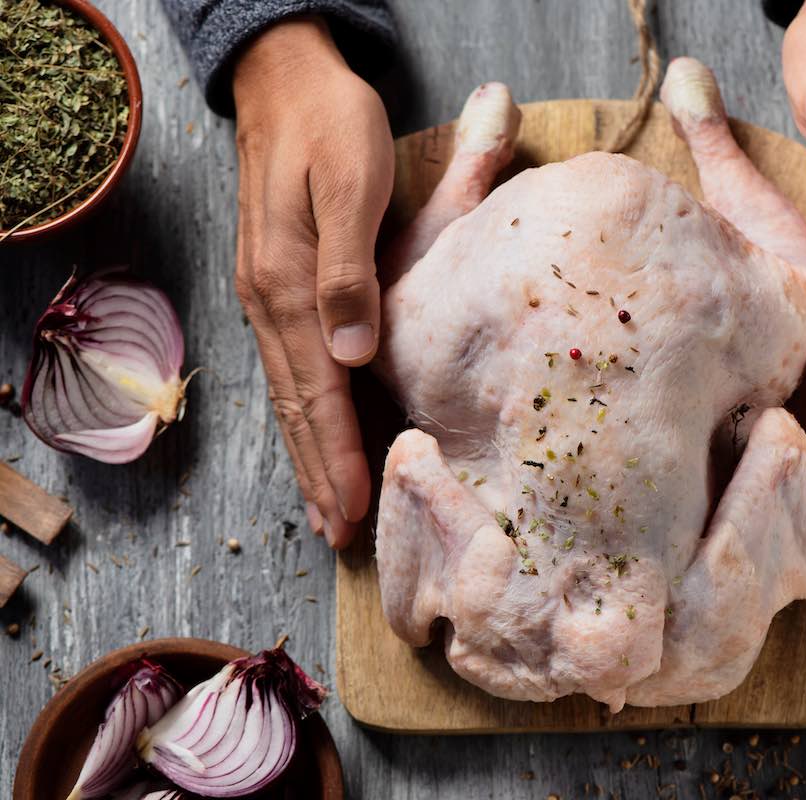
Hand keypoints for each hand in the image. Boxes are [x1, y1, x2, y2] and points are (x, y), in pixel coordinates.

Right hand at [232, 17, 394, 546]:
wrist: (288, 81)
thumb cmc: (332, 126)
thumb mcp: (349, 185)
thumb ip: (349, 270)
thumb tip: (354, 354)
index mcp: (289, 285)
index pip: (319, 391)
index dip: (338, 453)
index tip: (356, 509)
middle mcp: (270, 302)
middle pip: (298, 406)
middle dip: (320, 473)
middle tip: (343, 534)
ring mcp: (268, 297)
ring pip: (290, 393)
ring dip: (310, 453)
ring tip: (326, 507)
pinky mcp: (278, 286)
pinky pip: (290, 368)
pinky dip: (306, 414)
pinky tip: (314, 436)